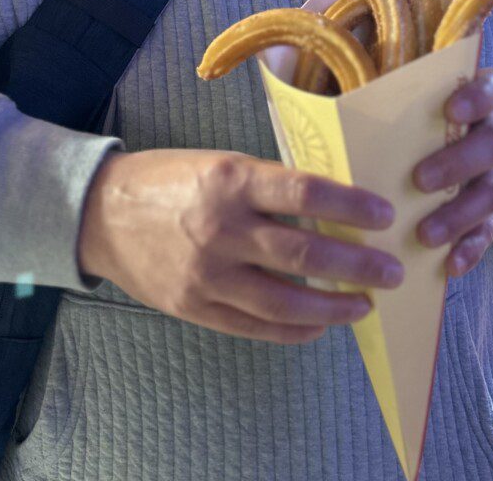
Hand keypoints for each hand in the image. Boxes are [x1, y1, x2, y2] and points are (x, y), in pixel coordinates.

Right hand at [77, 148, 403, 344]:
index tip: (384, 216)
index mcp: (231, 181)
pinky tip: (320, 324)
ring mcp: (207, 274)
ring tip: (364, 305)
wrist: (101, 212)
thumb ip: (269, 185)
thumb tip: (332, 206)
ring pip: (284, 301)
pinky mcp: (194, 306)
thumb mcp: (222, 163)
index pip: (305, 194)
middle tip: (391, 271)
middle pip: (304, 254)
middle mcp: (221, 229)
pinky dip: (293, 329)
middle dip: (357, 267)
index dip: (351, 207)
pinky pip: (255, 326)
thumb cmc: (170, 178)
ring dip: (333, 307)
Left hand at [413, 68, 492, 277]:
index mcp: (485, 101)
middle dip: (457, 163)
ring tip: (425, 235)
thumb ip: (406, 106)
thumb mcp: (430, 106)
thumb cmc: (434, 122)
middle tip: (420, 180)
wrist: (474, 150)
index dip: (478, 98)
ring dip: (458, 216)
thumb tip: (345, 111)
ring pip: (492, 194)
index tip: (451, 109)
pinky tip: (449, 265)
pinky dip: (470, 249)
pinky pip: (490, 233)